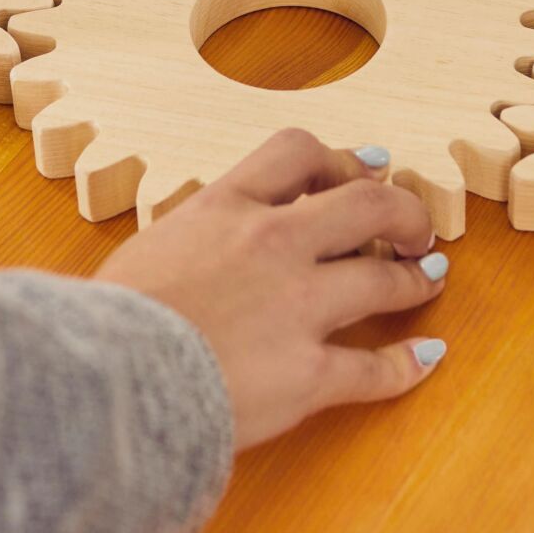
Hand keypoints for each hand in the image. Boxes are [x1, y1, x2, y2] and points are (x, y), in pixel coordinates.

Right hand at [96, 129, 449, 448]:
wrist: (104, 379)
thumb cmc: (108, 319)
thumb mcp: (148, 247)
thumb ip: (190, 235)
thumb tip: (196, 241)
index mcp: (225, 207)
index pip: (298, 153)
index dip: (343, 158)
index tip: (368, 167)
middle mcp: (272, 245)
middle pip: (365, 205)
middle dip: (402, 212)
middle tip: (414, 227)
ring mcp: (297, 307)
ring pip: (381, 280)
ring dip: (414, 279)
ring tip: (429, 278)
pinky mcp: (308, 374)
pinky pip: (374, 369)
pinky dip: (406, 364)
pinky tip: (425, 358)